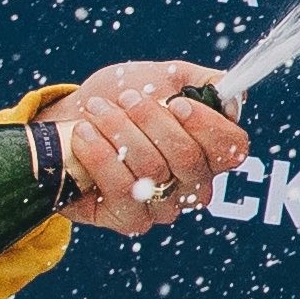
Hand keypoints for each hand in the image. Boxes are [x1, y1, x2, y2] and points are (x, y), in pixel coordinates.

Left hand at [52, 63, 247, 235]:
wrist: (68, 123)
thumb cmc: (120, 99)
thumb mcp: (163, 78)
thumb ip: (202, 82)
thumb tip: (230, 94)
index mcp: (209, 151)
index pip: (231, 148)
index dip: (207, 125)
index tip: (176, 103)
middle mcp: (193, 184)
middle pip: (188, 157)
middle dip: (152, 120)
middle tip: (127, 98)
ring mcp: (164, 206)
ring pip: (153, 170)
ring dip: (119, 131)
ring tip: (97, 110)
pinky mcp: (131, 220)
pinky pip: (122, 190)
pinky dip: (100, 155)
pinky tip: (85, 134)